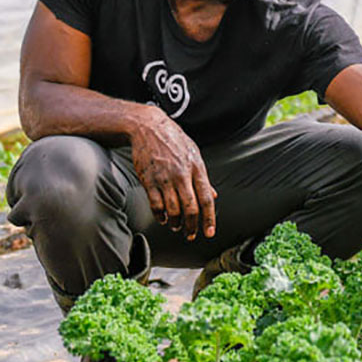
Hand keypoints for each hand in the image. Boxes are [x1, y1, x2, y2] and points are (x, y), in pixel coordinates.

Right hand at [129, 107, 215, 239]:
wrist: (148, 127)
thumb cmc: (173, 140)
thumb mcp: (194, 154)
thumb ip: (204, 177)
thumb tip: (213, 195)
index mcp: (197, 168)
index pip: (206, 199)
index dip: (209, 218)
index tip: (209, 232)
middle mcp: (182, 175)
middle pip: (190, 208)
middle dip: (191, 226)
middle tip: (190, 234)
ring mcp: (164, 178)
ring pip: (173, 209)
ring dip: (175, 223)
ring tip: (176, 226)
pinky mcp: (149, 180)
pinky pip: (155, 205)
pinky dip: (160, 216)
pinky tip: (163, 218)